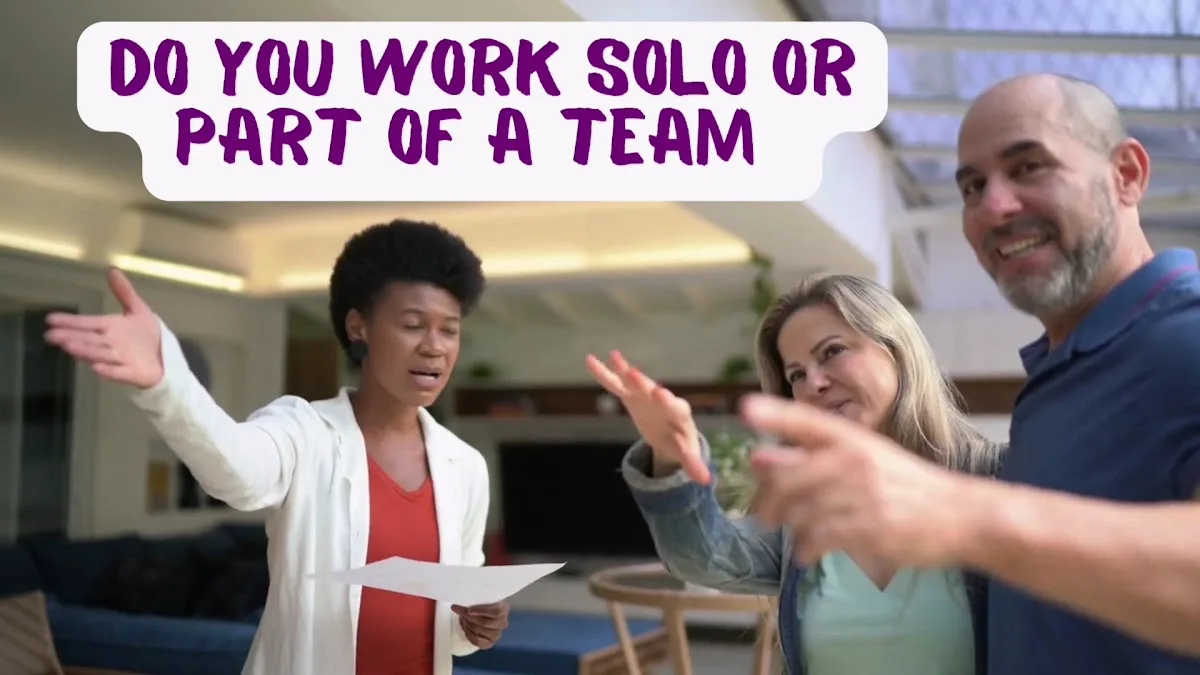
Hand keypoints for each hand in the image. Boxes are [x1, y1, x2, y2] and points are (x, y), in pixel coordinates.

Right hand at [43, 268, 163, 388]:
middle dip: (70, 337)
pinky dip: (108, 370)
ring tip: (69, 347)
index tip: (50, 319)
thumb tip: (112, 269)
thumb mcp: (138, 309)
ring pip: (99, 354)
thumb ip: (124, 292)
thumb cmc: (146, 334)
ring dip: (85, 351)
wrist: (165, 356)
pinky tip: (97, 368)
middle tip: (51, 336)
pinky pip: (119, 372)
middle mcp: (111, 343)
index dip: (70, 321)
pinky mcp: (132, 372)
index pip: (87, 323)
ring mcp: (120, 359)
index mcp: (110, 327)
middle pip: (88, 339)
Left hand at [452, 602, 508, 648]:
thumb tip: (465, 600)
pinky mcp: (490, 643)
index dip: (482, 611)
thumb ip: (478, 598)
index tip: (469, 609)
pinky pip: (477, 641)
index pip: (496, 611)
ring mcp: (497, 634)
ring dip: (467, 624)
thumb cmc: (480, 604)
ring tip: (462, 617)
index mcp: (504, 609)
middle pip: (485, 622)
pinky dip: (468, 634)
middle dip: (469, 617)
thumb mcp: (481, 598)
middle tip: (458, 610)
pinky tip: (465, 627)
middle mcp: (502, 623)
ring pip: (479, 631)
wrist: (479, 615)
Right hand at [585, 350, 709, 483]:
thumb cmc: (680, 442)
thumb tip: (706, 481)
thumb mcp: (686, 453)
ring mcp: (644, 395)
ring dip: (624, 370)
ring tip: (614, 356)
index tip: (661, 393)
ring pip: (633, 382)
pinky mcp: (630, 396)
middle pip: (652, 390)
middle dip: (644, 383)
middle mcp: (661, 399)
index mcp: (678, 413)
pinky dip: (604, 374)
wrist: (670, 433)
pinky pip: (615, 384)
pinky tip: (590, 360)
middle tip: (635, 374)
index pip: (674, 406)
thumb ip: (693, 464)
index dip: (667, 401)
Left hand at [741, 394, 978, 567]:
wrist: (961, 514)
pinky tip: (807, 554)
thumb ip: (811, 458)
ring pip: (799, 512)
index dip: (774, 414)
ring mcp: (861, 494)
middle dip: (766, 501)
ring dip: (789, 528)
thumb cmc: (907, 486)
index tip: (744, 409)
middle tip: (763, 516)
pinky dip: (805, 549)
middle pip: (787, 477)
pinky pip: (818, 538)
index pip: (806, 420)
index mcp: (853, 438)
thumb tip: (755, 459)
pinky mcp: (868, 527)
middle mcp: (854, 460)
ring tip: (796, 536)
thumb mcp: (865, 460)